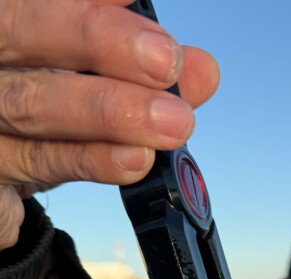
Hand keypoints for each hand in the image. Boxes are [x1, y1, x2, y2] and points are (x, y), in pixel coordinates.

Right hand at [0, 0, 219, 248]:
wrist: (5, 178)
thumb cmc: (49, 107)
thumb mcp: (89, 77)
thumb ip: (139, 68)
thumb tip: (201, 71)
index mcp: (7, 19)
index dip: (93, 5)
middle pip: (22, 29)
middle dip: (101, 41)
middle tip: (167, 61)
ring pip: (32, 103)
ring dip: (109, 112)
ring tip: (172, 121)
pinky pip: (39, 161)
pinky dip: (92, 159)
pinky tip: (136, 159)